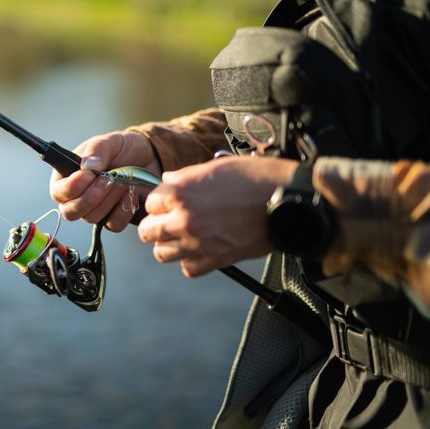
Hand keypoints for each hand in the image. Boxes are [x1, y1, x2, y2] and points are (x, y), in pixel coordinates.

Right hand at [49, 131, 159, 230]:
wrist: (148, 157)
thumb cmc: (122, 148)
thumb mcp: (109, 142)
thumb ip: (97, 150)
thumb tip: (89, 166)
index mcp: (67, 177)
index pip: (58, 193)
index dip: (70, 188)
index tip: (88, 175)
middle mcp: (77, 197)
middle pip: (70, 212)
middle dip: (90, 197)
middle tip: (109, 179)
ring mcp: (95, 210)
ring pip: (92, 218)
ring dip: (110, 199)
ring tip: (124, 180)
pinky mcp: (113, 218)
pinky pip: (113, 225)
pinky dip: (123, 209)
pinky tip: (131, 192)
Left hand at [137, 156, 297, 276]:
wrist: (287, 201)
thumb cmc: (255, 179)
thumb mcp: (216, 166)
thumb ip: (186, 176)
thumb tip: (167, 180)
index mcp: (181, 193)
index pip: (149, 202)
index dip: (159, 201)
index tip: (166, 202)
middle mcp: (184, 220)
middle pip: (148, 232)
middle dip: (155, 225)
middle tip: (166, 222)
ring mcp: (198, 243)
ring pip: (162, 254)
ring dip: (168, 245)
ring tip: (180, 237)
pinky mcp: (215, 260)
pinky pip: (188, 268)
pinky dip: (191, 261)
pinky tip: (200, 249)